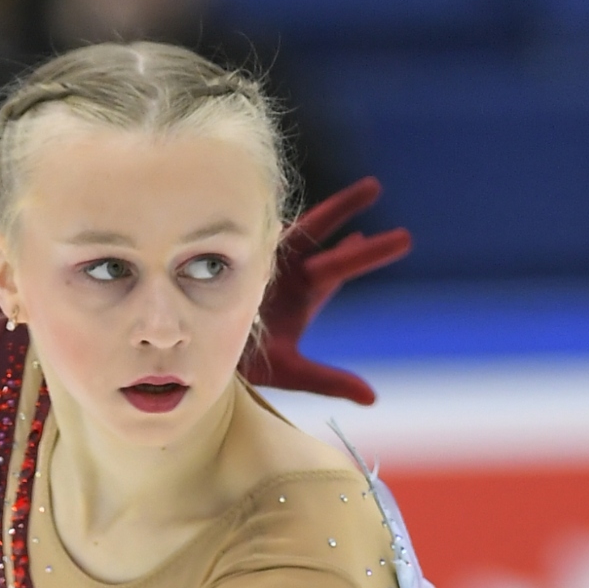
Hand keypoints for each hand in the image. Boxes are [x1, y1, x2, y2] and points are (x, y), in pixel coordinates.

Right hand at [248, 178, 411, 405]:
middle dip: (360, 233)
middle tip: (391, 210)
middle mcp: (288, 276)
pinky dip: (287, 207)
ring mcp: (267, 259)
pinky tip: (303, 190)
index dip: (361, 256)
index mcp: (300, 299)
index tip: (391, 238)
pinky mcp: (244, 249)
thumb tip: (372, 399)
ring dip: (342, 209)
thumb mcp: (291, 372)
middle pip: (332, 249)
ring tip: (375, 189)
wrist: (197, 348)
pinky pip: (271, 222)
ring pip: (311, 227)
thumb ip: (330, 380)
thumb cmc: (243, 363)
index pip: (336, 274)